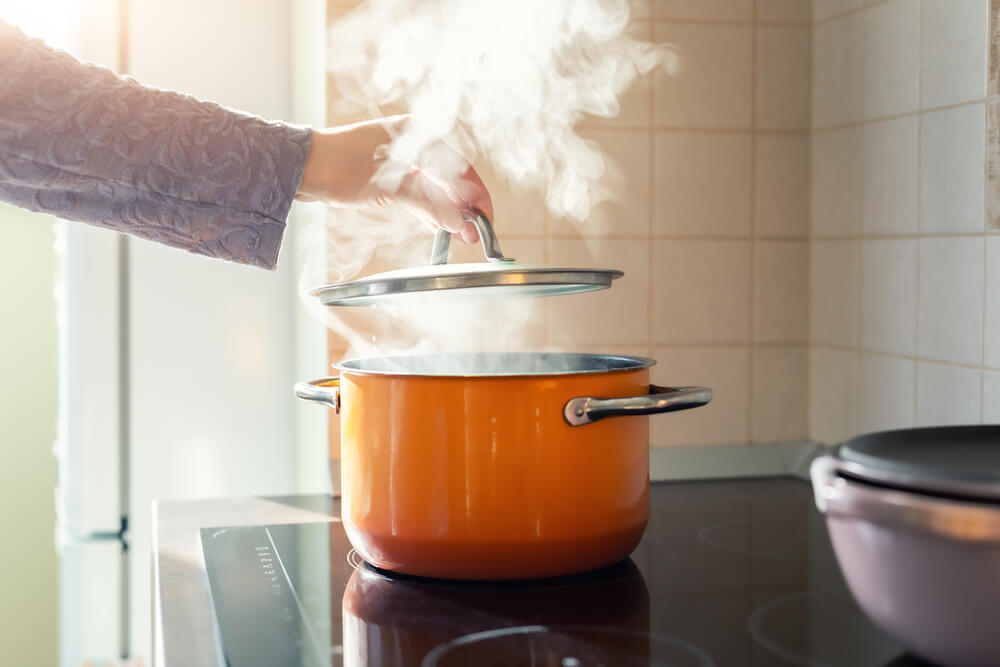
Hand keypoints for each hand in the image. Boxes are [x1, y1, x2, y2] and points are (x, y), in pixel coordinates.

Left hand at [295, 115, 492, 242]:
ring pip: (434, 188)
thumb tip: (458, 223)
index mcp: (418, 135)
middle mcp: (412, 143)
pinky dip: (429, 210)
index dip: (476, 196)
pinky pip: (418, 193)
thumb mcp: (391, 187)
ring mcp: (399, 159)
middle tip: (474, 235)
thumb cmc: (339, 166)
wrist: (299, 167)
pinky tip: (440, 227)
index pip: (461, 168)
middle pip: (450, 179)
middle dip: (463, 208)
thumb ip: (430, 204)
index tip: (485, 220)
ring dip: (448, 212)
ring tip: (461, 236)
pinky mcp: (387, 175)